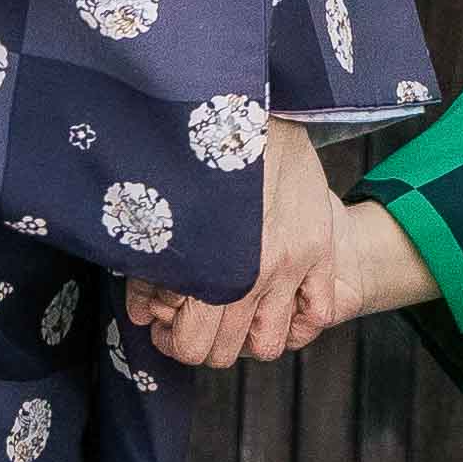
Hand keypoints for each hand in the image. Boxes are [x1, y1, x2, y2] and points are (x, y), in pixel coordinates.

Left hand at [132, 125, 428, 368]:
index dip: (172, 342)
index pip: (192, 346)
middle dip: (203, 341)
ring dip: (249, 336)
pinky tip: (276, 301)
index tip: (164, 323)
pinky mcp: (321, 252)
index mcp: (213, 267)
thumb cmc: (205, 157)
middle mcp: (256, 275)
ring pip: (270, 345)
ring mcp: (294, 266)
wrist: (263, 109)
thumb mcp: (169, 211)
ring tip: (233, 313)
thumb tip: (141, 313)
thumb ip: (153, 268)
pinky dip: (298, 319)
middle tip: (190, 317)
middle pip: (227, 352)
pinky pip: (318, 315)